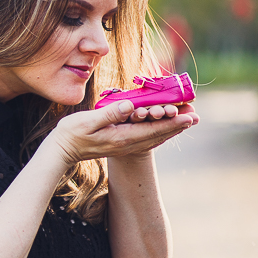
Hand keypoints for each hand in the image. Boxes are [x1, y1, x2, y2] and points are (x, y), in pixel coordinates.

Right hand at [48, 99, 198, 164]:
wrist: (61, 151)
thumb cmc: (71, 134)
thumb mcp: (87, 121)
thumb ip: (109, 113)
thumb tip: (129, 106)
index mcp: (121, 137)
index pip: (152, 129)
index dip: (172, 122)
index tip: (189, 116)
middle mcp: (126, 144)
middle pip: (157, 135)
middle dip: (177, 126)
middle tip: (196, 118)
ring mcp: (123, 146)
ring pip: (153, 138)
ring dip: (170, 130)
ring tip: (185, 122)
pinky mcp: (119, 144)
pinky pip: (145, 139)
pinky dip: (157, 133)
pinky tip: (163, 129)